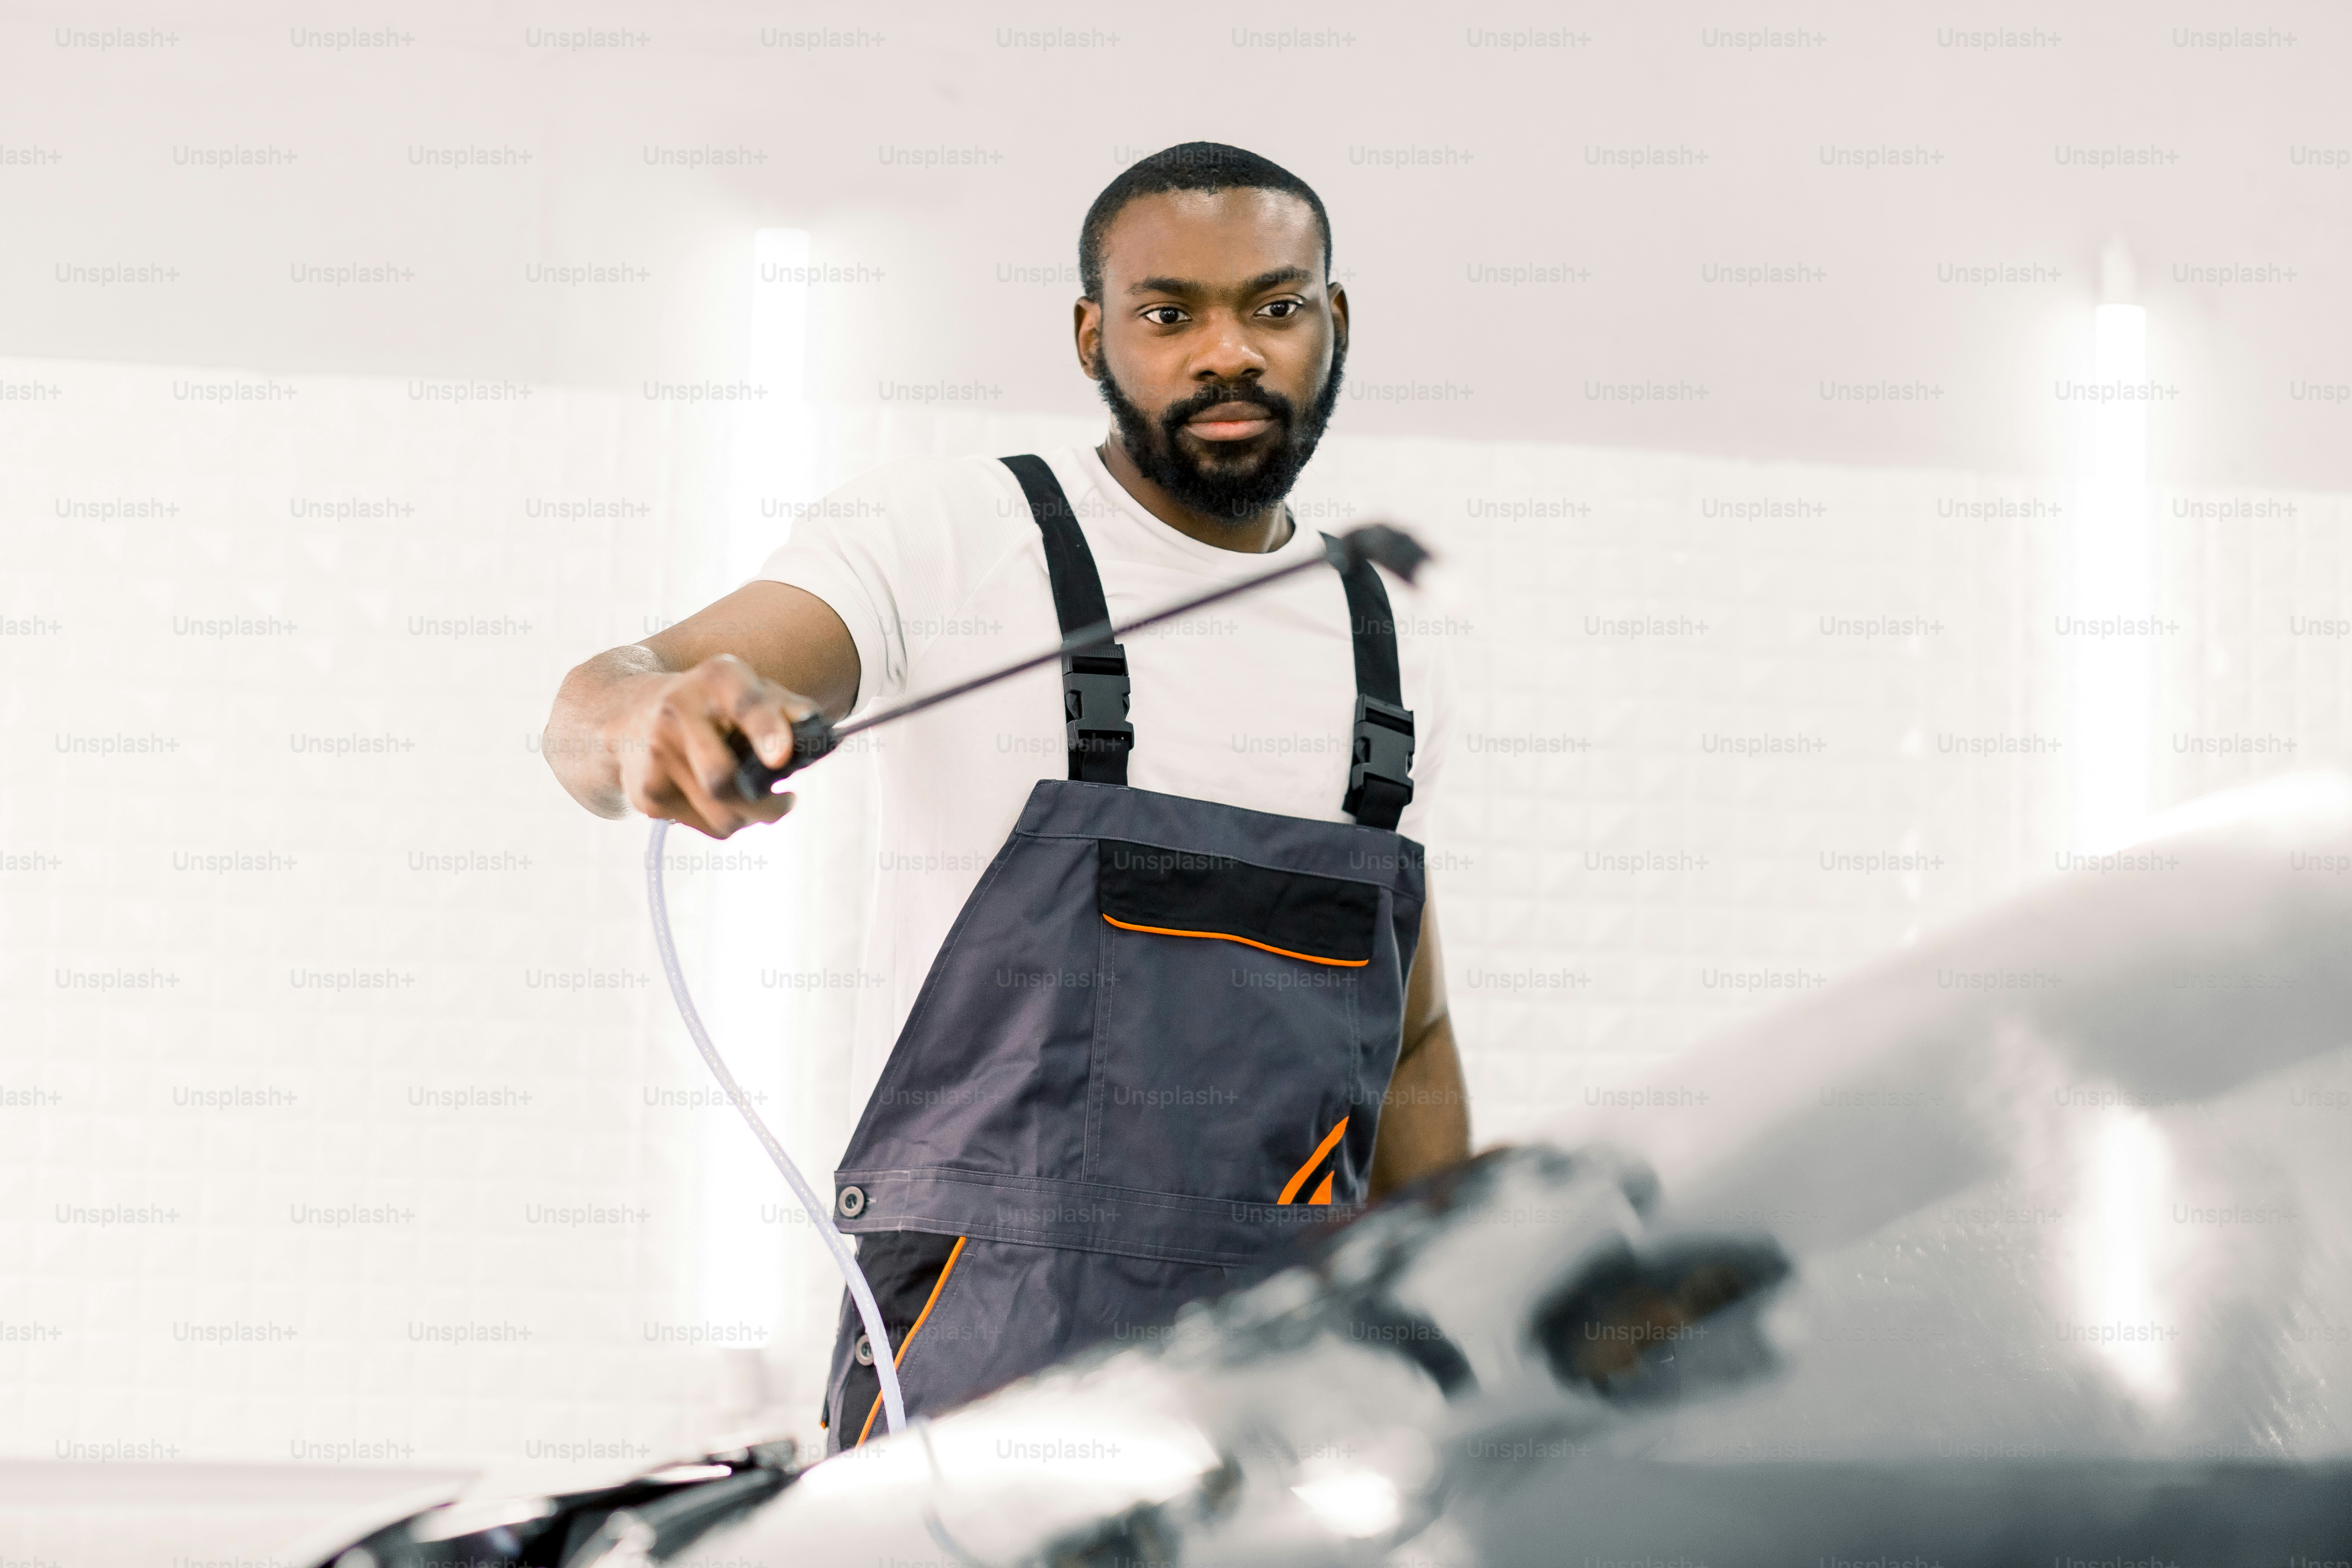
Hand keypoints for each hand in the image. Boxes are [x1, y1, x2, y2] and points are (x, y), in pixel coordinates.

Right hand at [609, 654, 817, 838]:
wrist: (628, 713)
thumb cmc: (708, 703)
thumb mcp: (747, 689)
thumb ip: (788, 708)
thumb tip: (821, 734)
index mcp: (716, 679)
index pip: (744, 704)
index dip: (765, 730)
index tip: (781, 757)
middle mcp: (677, 712)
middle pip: (726, 782)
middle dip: (766, 805)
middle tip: (786, 801)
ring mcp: (656, 757)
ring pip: (720, 816)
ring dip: (749, 817)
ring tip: (752, 799)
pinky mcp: (646, 795)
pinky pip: (703, 826)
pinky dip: (722, 819)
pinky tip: (715, 797)